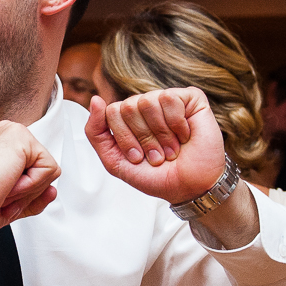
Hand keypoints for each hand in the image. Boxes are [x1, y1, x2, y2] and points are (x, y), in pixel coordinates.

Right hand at [0, 121, 59, 232]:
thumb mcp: (12, 205)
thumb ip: (35, 197)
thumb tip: (53, 191)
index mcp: (6, 146)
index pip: (38, 172)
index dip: (26, 193)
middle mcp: (11, 135)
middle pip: (47, 171)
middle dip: (30, 192)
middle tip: (0, 191)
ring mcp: (16, 132)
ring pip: (50, 171)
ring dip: (29, 190)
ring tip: (2, 186)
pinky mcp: (22, 137)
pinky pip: (49, 170)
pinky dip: (31, 185)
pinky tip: (7, 182)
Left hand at [86, 88, 224, 204]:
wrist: (190, 187)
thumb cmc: (156, 176)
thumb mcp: (115, 162)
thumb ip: (96, 133)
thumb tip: (95, 99)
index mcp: (128, 119)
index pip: (112, 112)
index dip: (125, 139)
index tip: (138, 158)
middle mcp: (146, 106)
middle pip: (128, 107)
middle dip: (143, 139)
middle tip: (157, 155)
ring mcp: (167, 100)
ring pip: (147, 102)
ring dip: (160, 134)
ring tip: (171, 149)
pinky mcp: (190, 98)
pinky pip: (169, 99)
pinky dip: (176, 124)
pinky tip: (184, 135)